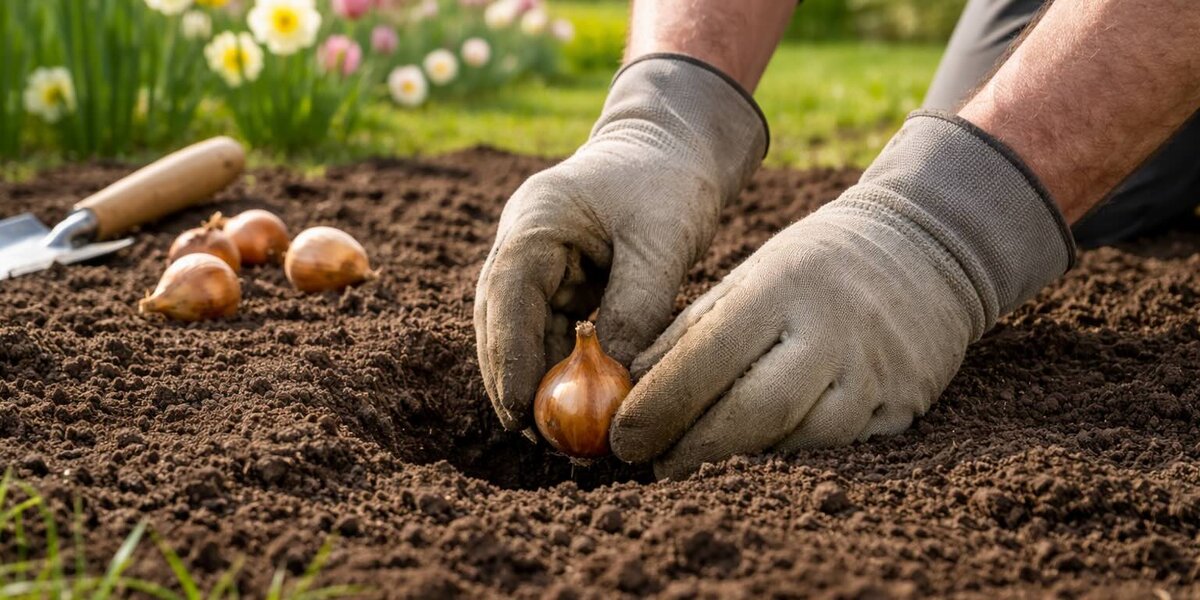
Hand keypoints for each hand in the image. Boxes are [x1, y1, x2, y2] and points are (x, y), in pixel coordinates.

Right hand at [475, 56, 766, 430]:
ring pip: (523, 334)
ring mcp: (537, 264)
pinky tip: (579, 406)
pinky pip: (551, 333)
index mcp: (535, 221)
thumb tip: (615, 381)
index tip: (517, 414)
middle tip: (538, 439)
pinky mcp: (560, 283)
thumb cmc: (670, 181)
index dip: (507, 360)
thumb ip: (637, 306)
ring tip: (559, 436)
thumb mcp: (662, 240)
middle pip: (501, 323)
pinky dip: (561, 368)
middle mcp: (523, 245)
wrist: (676, 146)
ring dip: (538, 381)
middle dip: (514, 382)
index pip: (506, 298)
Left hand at [610, 113, 1075, 478]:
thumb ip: (691, 330)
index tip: (623, 438)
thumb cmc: (814, 266)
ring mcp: (872, 373)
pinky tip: (755, 464)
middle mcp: (831, 331)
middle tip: (652, 468)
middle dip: (693, 450)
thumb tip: (630, 389)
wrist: (926, 250)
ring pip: (798, 442)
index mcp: (782, 287)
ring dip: (739, 465)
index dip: (660, 406)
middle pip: (753, 412)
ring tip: (694, 470)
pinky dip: (788, 462)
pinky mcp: (901, 407)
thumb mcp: (749, 276)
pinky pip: (836, 451)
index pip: (708, 357)